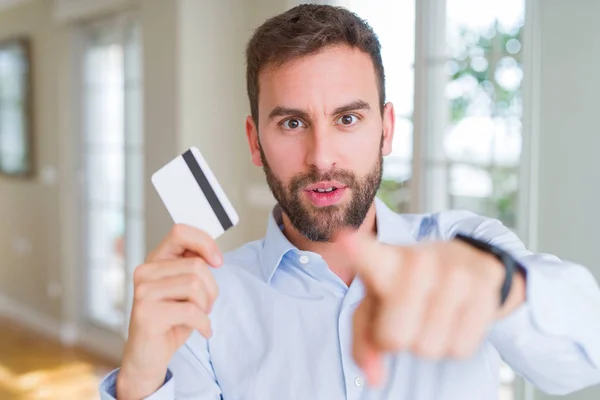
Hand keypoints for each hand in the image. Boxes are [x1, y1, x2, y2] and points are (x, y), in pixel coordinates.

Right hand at [117, 224, 222, 399]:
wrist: (147, 357)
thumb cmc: (171, 320)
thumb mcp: (185, 289)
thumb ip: (193, 268)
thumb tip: (213, 255)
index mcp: (155, 260)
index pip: (180, 232)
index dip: (205, 242)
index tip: (218, 261)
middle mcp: (145, 272)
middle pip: (197, 266)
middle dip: (212, 289)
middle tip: (206, 306)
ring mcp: (143, 292)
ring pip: (195, 286)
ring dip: (206, 306)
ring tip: (200, 317)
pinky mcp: (146, 313)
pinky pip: (191, 311)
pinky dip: (204, 323)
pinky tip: (202, 330)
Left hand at [337, 231, 525, 386]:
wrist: (465, 260)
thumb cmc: (408, 288)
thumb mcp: (377, 305)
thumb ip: (364, 340)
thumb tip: (373, 378)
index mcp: (385, 261)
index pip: (368, 256)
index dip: (356, 250)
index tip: (344, 238)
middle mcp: (419, 261)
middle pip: (394, 337)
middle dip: (395, 340)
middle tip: (405, 318)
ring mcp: (454, 273)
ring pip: (429, 348)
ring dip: (428, 343)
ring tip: (432, 313)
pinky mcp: (485, 291)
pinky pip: (460, 349)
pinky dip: (454, 344)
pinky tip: (455, 317)